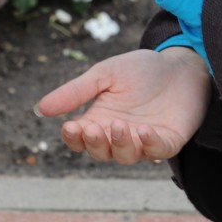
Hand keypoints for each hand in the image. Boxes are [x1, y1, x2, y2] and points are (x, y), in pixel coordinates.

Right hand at [35, 48, 211, 164]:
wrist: (181, 64)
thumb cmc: (141, 69)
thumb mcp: (105, 74)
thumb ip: (76, 92)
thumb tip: (40, 109)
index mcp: (99, 119)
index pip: (79, 139)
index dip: (73, 138)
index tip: (69, 127)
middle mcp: (119, 135)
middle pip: (100, 153)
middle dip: (95, 144)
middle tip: (94, 128)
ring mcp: (144, 141)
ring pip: (126, 156)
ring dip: (120, 144)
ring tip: (120, 125)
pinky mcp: (169, 141)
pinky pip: (157, 152)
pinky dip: (149, 144)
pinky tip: (144, 130)